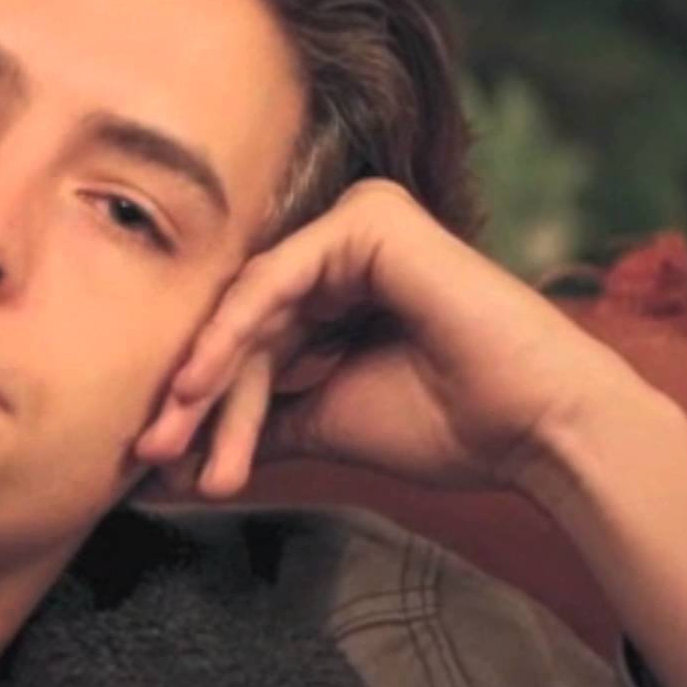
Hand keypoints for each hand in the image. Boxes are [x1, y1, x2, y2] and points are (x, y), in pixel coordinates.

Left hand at [134, 180, 644, 498]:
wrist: (538, 431)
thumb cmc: (450, 425)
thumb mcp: (324, 421)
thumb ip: (256, 424)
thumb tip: (173, 464)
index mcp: (340, 283)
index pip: (251, 340)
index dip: (206, 405)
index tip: (161, 467)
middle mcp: (345, 244)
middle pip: (243, 322)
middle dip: (195, 396)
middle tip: (148, 455)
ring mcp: (358, 224)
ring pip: (251, 306)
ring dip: (208, 379)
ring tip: (172, 441)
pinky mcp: (370, 220)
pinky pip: (275, 280)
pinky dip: (232, 334)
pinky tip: (196, 384)